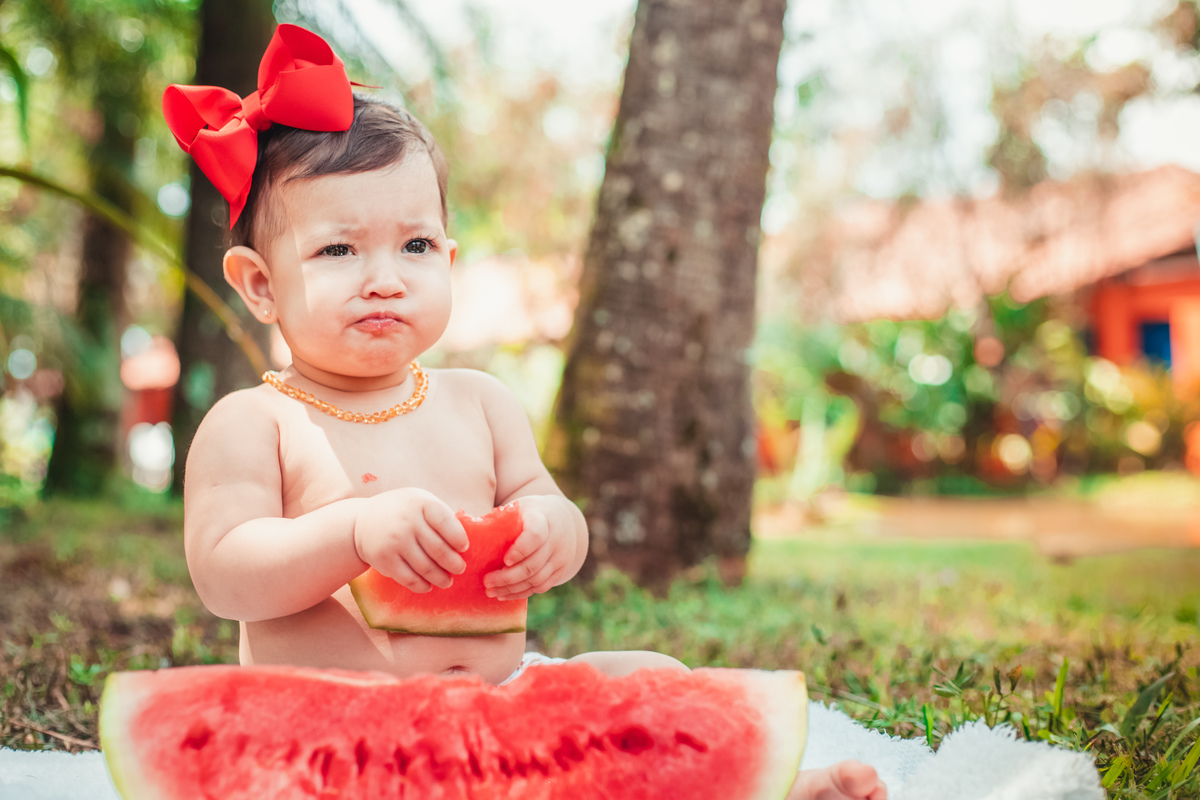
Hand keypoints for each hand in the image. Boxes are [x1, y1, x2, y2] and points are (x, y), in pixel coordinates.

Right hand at [352, 488, 468, 592]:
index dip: (459, 538)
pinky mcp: (385, 560)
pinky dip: (421, 585)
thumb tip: (469, 538)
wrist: (361, 522)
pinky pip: (409, 578)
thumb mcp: (420, 502)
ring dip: (441, 578)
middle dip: (454, 563)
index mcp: (421, 504)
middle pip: (439, 549)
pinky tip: (428, 586)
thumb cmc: (402, 512)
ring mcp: (395, 542)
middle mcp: (407, 521)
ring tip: (447, 581)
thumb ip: (440, 515)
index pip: (446, 523)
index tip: (465, 548)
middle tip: (460, 569)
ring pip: (426, 567)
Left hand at [483, 496, 577, 600]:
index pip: (535, 536)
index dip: (520, 550)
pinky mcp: (560, 571)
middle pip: (533, 564)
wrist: (564, 521)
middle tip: (486, 582)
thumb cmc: (531, 514)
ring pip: (536, 579)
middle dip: (508, 577)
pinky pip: (541, 587)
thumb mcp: (518, 509)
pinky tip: (504, 594)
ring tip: (491, 591)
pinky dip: (521, 592)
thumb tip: (469, 534)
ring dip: (512, 588)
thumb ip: (500, 521)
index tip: (504, 560)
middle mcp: (555, 540)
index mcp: (544, 519)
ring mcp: (560, 558)